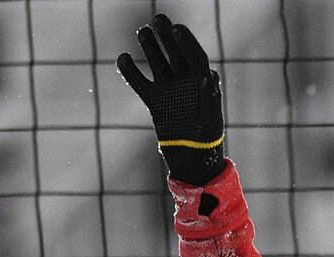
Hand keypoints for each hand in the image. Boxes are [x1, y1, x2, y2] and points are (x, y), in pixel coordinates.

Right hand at [117, 14, 224, 185]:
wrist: (192, 160)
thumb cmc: (207, 141)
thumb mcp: (211, 119)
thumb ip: (209, 97)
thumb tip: (206, 75)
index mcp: (202, 83)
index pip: (194, 56)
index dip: (187, 41)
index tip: (178, 30)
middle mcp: (185, 83)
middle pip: (176, 53)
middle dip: (167, 36)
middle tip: (158, 18)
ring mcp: (169, 91)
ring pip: (158, 64)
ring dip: (150, 48)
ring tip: (142, 31)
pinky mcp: (155, 102)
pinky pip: (141, 84)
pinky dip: (131, 72)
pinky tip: (122, 58)